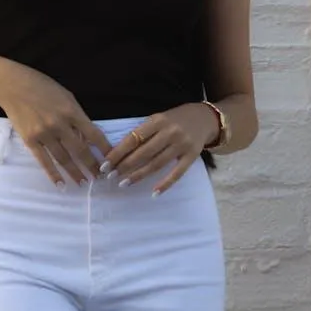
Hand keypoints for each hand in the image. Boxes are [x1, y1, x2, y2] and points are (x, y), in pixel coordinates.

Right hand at [0, 63, 113, 189]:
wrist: (13, 85)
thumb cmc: (43, 87)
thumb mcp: (66, 96)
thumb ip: (76, 116)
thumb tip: (86, 137)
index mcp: (71, 111)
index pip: (94, 134)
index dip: (104, 149)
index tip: (111, 160)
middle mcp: (59, 124)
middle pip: (80, 150)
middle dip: (92, 166)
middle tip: (100, 177)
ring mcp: (44, 134)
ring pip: (63, 159)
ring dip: (75, 173)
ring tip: (83, 182)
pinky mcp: (30, 140)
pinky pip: (44, 161)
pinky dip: (53, 175)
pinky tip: (61, 184)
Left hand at [99, 102, 219, 195]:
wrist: (204, 118)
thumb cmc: (175, 119)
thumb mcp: (158, 118)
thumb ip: (144, 132)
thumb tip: (120, 151)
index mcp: (158, 120)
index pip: (133, 138)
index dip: (118, 152)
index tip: (105, 163)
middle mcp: (169, 132)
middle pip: (143, 152)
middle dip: (125, 165)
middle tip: (111, 176)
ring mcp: (182, 145)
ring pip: (157, 164)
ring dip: (139, 175)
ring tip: (124, 183)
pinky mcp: (192, 156)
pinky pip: (177, 173)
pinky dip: (165, 184)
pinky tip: (154, 193)